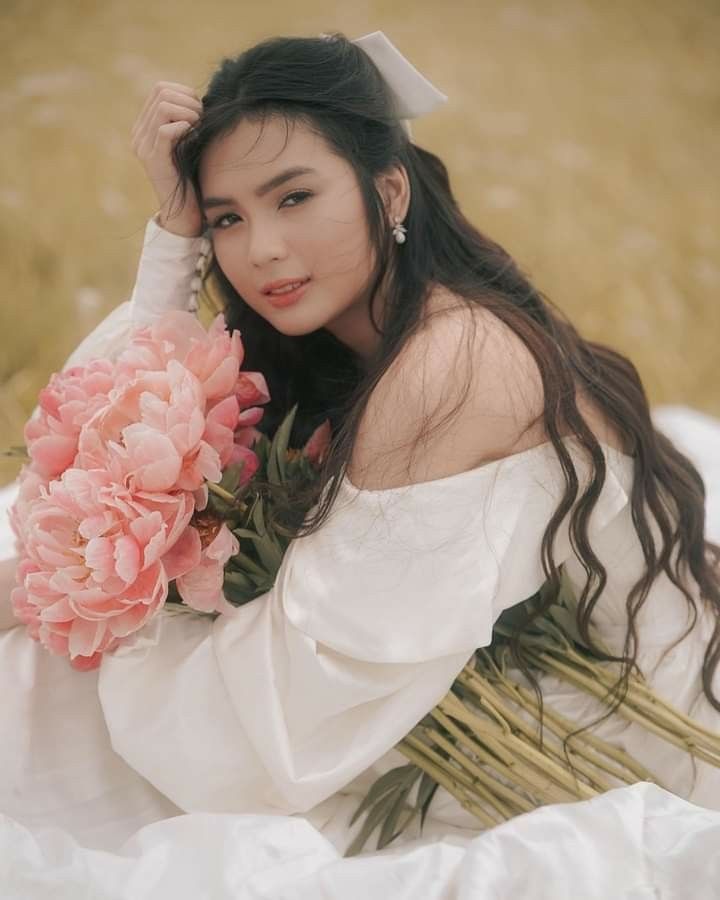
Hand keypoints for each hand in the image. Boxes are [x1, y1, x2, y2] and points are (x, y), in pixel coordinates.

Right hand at [131, 81, 203, 236]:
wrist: (184, 211)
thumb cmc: (192, 175)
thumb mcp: (188, 141)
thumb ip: (185, 120)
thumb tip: (197, 98)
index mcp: (145, 127)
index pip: (160, 89)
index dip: (185, 94)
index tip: (200, 112)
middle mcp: (139, 134)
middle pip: (161, 92)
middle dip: (188, 102)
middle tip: (201, 121)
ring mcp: (143, 147)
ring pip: (163, 107)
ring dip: (189, 114)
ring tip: (198, 129)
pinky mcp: (153, 160)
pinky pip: (166, 131)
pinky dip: (184, 128)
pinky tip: (193, 138)